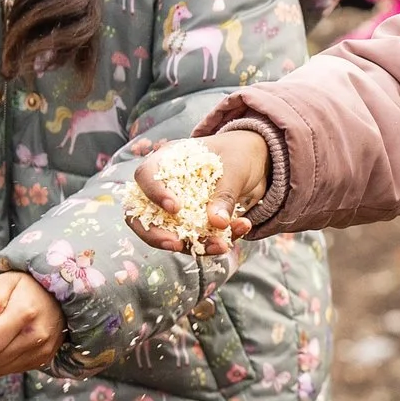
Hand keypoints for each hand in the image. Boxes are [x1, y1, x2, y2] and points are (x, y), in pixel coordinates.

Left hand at [0, 272, 64, 375]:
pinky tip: (13, 343)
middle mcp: (37, 336)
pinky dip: (6, 359)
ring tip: (3, 336)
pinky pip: (12, 370)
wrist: (60, 297)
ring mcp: (43, 350)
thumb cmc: (26, 288)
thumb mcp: (5, 281)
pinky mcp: (44, 359)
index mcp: (25, 313)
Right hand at [127, 130, 270, 255]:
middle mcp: (166, 187)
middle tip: (176, 244)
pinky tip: (237, 233)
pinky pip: (195, 241)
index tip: (175, 208)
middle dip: (155, 235)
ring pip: (168, 235)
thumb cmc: (239, 154)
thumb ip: (225, 194)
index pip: (146, 176)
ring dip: (193, 245)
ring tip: (221, 245)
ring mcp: (178, 209)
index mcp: (169, 161)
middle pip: (143, 215)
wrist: (256, 164)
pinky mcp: (193, 226)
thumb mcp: (236, 168)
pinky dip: (214, 243)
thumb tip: (217, 222)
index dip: (154, 193)